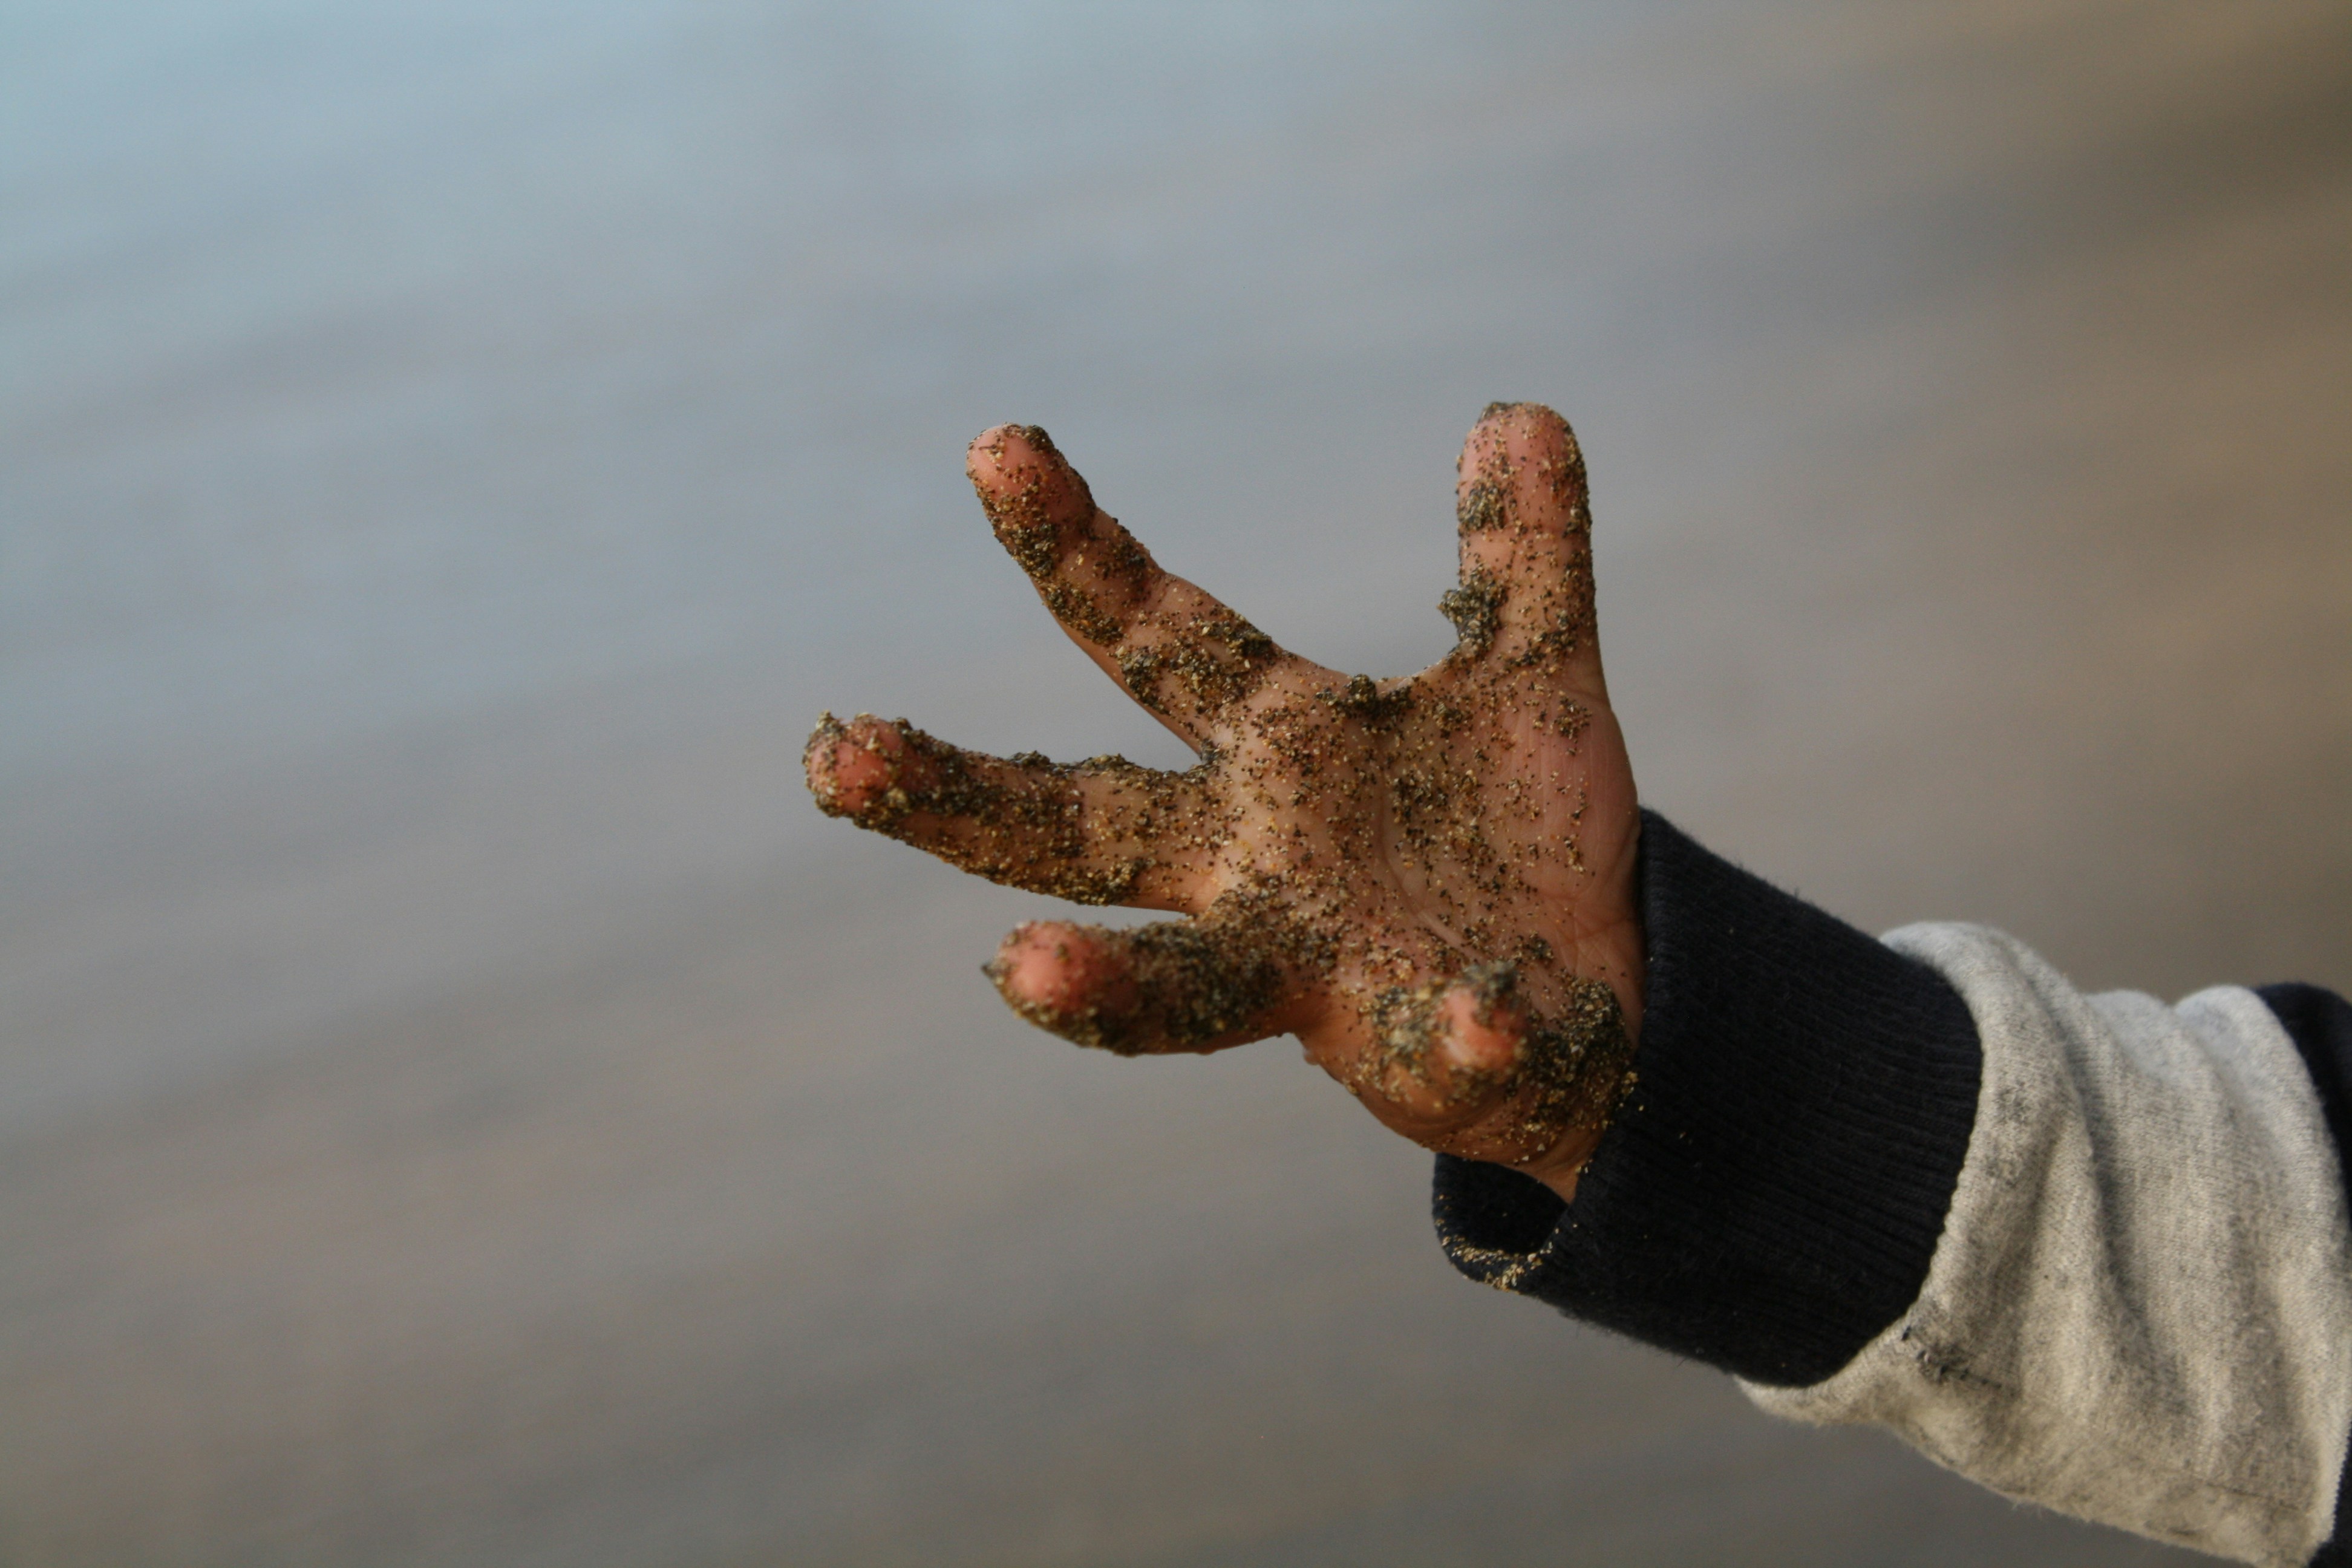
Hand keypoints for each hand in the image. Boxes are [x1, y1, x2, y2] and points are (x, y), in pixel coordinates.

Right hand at [805, 404, 1642, 1201]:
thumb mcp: (1529, 673)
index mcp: (1272, 744)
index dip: (1075, 546)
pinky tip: (1483, 1019)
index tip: (994, 448)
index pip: (1150, 634)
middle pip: (1079, 825)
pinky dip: (1463, 1029)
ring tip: (1016, 966)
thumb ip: (1519, 560)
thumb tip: (1522, 412)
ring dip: (1097, 985)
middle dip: (958, 794)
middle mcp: (1251, 860)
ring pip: (1180, 986)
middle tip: (833, 752)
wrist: (1588, 982)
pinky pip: (1438, 1037)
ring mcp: (1311, 964)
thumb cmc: (1512, 828)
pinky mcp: (1409, 1049)